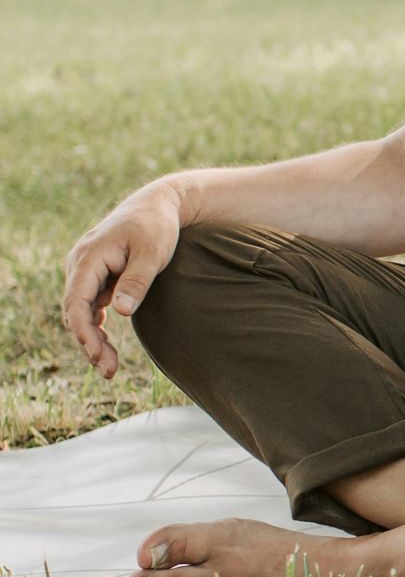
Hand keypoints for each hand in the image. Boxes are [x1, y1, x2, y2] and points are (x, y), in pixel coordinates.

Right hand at [61, 182, 184, 378]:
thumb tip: (121, 312)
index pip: (76, 301)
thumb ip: (137, 281)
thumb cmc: (157, 226)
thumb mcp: (152, 252)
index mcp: (89, 256)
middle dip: (88, 343)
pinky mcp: (96, 276)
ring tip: (109, 367)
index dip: (83, 331)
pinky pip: (89, 306)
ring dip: (92, 338)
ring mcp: (86, 270)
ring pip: (81, 311)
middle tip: (108, 371)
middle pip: (75, 311)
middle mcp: (80, 263)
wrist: (158, 205)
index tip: (97, 354)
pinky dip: (96, 327)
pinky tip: (105, 348)